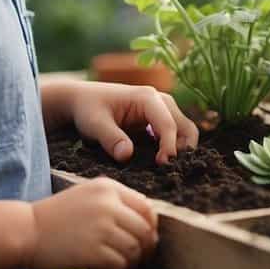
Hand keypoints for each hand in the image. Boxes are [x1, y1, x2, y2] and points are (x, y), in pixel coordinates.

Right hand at [27, 177, 156, 268]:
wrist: (26, 229)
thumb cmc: (56, 216)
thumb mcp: (87, 195)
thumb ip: (115, 202)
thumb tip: (147, 223)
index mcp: (108, 187)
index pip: (146, 207)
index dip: (150, 226)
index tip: (146, 238)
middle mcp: (108, 204)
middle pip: (145, 229)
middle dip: (146, 247)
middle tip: (139, 257)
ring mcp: (101, 228)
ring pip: (135, 249)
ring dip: (132, 261)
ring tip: (119, 264)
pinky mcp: (93, 251)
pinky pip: (120, 264)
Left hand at [72, 83, 198, 164]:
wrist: (83, 99)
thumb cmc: (89, 108)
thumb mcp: (94, 124)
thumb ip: (111, 139)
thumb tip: (127, 156)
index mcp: (148, 97)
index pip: (168, 124)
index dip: (169, 147)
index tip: (161, 165)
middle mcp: (161, 101)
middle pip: (186, 127)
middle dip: (182, 150)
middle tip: (166, 170)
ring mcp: (163, 110)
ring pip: (185, 131)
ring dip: (180, 150)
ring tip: (163, 168)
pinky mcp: (159, 120)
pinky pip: (175, 134)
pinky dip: (173, 149)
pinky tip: (158, 163)